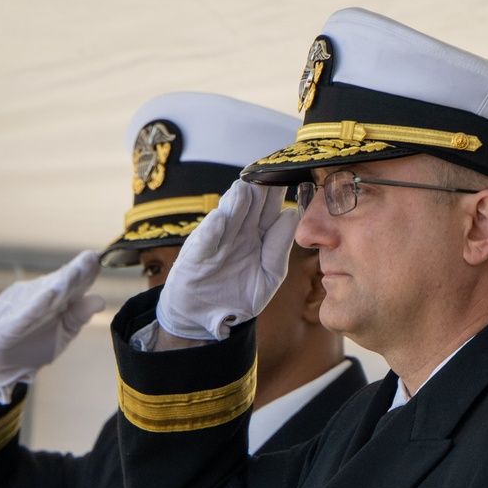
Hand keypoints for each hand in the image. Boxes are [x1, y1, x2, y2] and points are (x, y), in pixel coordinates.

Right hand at [0, 251, 104, 403]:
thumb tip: (101, 300)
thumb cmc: (28, 345)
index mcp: (52, 300)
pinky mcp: (8, 325)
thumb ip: (79, 316)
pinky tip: (50, 295)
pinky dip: (37, 304)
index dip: (88, 272)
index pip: (73, 284)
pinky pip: (24, 313)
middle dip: (76, 270)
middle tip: (92, 257)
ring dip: (60, 282)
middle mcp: (36, 297)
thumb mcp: (62, 333)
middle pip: (60, 283)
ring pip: (43, 293)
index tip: (104, 258)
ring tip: (77, 270)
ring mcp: (20, 308)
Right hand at [156, 181, 295, 340]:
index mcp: (260, 236)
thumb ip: (278, 250)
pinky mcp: (197, 255)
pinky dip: (212, 230)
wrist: (205, 317)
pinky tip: (220, 219)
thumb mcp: (267, 277)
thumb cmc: (239, 296)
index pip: (271, 209)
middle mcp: (239, 233)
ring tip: (244, 189)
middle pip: (251, 206)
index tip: (289, 175)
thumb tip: (290, 215)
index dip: (277, 194)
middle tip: (269, 171)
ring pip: (228, 216)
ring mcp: (218, 241)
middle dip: (259, 190)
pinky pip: (205, 241)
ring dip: (236, 203)